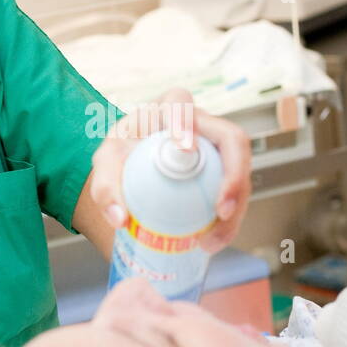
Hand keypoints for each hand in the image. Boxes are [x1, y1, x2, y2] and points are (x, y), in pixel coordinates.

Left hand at [89, 87, 251, 253]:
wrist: (135, 167)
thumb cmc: (123, 155)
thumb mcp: (106, 164)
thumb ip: (104, 187)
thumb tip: (120, 219)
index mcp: (169, 108)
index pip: (182, 106)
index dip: (188, 124)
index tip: (185, 151)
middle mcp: (202, 123)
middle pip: (232, 138)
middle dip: (234, 174)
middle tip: (221, 210)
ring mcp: (218, 147)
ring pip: (241, 169)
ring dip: (236, 206)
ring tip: (213, 239)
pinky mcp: (225, 170)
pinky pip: (237, 191)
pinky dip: (229, 219)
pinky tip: (212, 240)